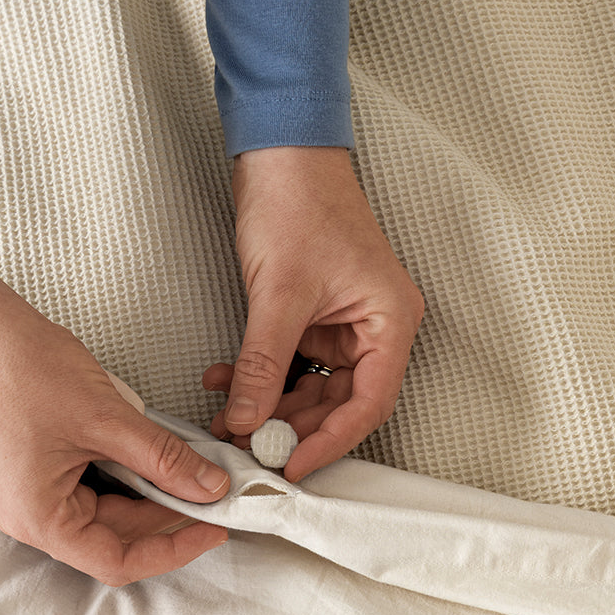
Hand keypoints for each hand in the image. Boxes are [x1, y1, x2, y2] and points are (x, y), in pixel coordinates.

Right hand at [0, 267, 230, 586]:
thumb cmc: (20, 368)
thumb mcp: (106, 418)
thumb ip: (164, 459)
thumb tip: (211, 488)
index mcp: (40, 519)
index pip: (117, 561)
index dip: (172, 549)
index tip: (213, 527)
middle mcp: (33, 516)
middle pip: (116, 539)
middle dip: (167, 517)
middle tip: (213, 490)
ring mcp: (35, 493)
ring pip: (109, 513)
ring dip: (151, 495)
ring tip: (190, 469)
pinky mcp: (41, 469)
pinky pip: (95, 486)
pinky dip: (129, 475)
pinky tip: (156, 455)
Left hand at [202, 146, 424, 482]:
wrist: (279, 148)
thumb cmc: (300, 198)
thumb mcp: (278, 293)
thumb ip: (264, 364)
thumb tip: (249, 419)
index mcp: (390, 321)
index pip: (369, 403)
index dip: (330, 442)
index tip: (292, 466)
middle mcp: (374, 328)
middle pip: (340, 403)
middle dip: (291, 428)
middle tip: (249, 448)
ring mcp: (343, 325)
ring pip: (311, 389)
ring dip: (268, 407)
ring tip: (227, 419)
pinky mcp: (313, 318)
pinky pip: (290, 364)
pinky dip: (259, 378)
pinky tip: (224, 382)